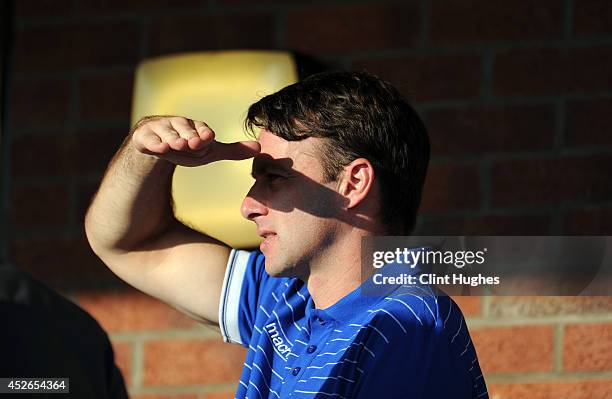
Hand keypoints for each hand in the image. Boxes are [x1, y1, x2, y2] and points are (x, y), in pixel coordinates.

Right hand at [131, 116, 259, 166]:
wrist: (157, 146)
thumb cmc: (188, 146)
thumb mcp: (210, 151)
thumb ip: (233, 151)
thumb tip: (260, 148)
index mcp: (196, 127)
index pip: (202, 130)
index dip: (204, 134)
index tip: (208, 138)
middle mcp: (178, 125)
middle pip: (185, 130)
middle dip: (189, 137)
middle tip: (193, 143)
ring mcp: (161, 129)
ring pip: (168, 133)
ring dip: (172, 139)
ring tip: (175, 145)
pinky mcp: (145, 137)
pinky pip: (149, 139)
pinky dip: (154, 143)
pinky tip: (159, 148)